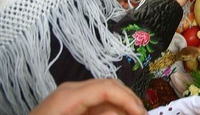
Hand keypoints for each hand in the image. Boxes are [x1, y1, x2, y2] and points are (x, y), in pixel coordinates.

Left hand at [30, 79, 146, 114]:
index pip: (109, 87)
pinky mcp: (69, 108)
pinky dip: (108, 113)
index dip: (130, 100)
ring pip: (104, 99)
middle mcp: (70, 91)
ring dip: (119, 110)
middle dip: (129, 104)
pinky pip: (95, 106)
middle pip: (110, 89)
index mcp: (69, 96)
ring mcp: (69, 98)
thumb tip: (127, 113)